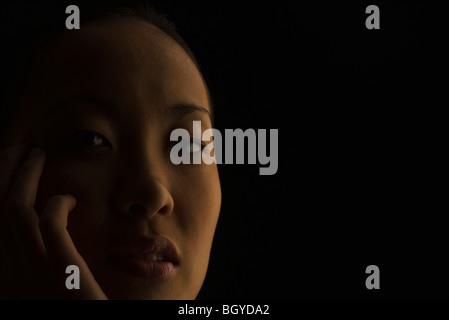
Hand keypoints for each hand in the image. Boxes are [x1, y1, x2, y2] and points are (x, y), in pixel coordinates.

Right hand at [0, 136, 106, 298]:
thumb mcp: (40, 289)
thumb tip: (42, 227)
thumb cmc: (71, 309)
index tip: (7, 162)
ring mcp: (31, 272)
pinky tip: (69, 198)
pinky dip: (55, 203)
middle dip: (4, 169)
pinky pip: (48, 224)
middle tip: (20, 144)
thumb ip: (34, 261)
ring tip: (38, 153)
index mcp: (3, 277)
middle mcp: (7, 273)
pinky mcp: (61, 271)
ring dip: (25, 175)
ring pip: (15, 208)